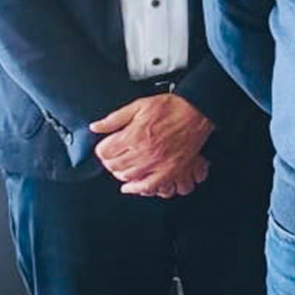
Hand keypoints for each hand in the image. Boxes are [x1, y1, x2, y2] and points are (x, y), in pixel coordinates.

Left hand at [92, 94, 213, 195]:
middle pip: (113, 165)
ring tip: (123, 166)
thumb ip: (115, 118)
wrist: (198, 112)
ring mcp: (157, 163)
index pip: (104, 152)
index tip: (106, 147)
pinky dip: (137, 189)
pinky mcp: (170, 170)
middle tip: (114, 155)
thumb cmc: (172, 107)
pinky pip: (148, 186)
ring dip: (120, 172)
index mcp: (134, 135)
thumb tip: (95, 127)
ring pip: (127, 176)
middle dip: (110, 161)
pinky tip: (131, 187)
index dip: (102, 149)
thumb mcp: (139, 105)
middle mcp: (143, 151)